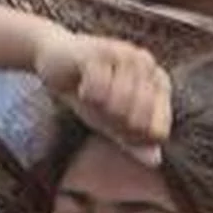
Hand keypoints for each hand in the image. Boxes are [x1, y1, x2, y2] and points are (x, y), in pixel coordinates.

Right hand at [30, 28, 170, 165]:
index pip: (158, 131)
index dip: (133, 137)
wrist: (53, 59)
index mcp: (159, 83)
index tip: (115, 123)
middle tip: (98, 107)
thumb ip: (133, 140)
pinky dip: (86, 95)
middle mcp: (148, 65)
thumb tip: (155, 161)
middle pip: (139, 120)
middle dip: (114, 123)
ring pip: (121, 105)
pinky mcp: (102, 50)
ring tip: (91, 95)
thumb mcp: (111, 122)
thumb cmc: (87, 90)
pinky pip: (98, 90)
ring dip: (99, 108)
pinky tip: (82, 85)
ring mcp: (127, 55)